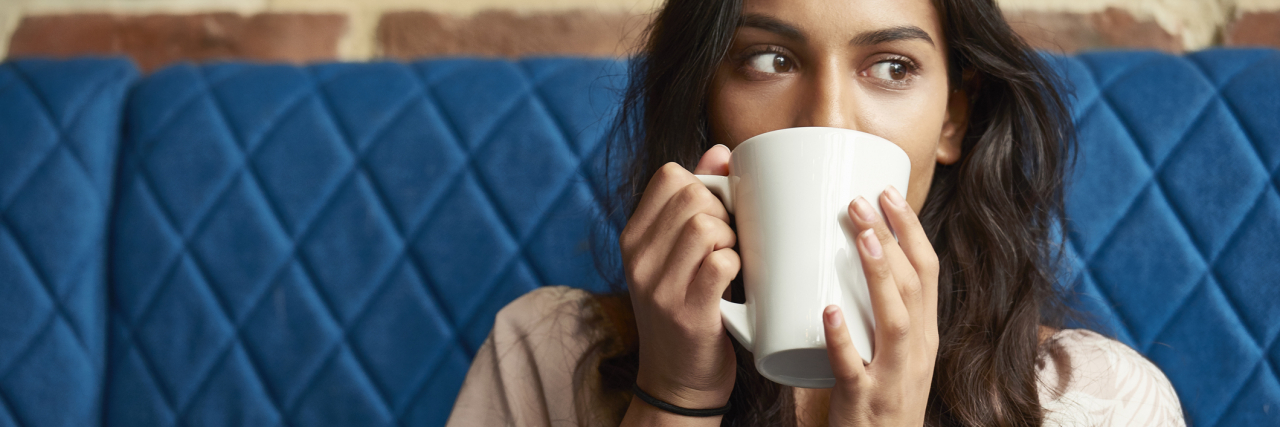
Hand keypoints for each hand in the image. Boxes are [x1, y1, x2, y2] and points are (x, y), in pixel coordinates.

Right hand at [620, 145, 738, 415]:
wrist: (677, 381)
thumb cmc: (687, 309)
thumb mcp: (677, 254)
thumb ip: (695, 202)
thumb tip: (721, 149)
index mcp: (633, 237)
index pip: (670, 176)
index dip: (704, 184)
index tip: (715, 213)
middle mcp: (638, 258)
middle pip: (693, 197)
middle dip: (724, 211)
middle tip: (730, 241)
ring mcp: (658, 287)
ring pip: (706, 226)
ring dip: (733, 238)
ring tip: (732, 260)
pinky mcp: (686, 313)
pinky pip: (720, 263)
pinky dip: (737, 265)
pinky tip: (735, 280)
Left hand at [825, 186, 939, 425]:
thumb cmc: (879, 399)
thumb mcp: (891, 352)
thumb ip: (875, 312)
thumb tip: (843, 258)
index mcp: (925, 335)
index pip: (929, 273)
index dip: (911, 231)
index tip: (887, 193)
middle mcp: (918, 353)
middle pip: (914, 287)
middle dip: (891, 240)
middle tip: (860, 201)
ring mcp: (894, 378)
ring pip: (896, 321)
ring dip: (879, 276)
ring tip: (858, 238)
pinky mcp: (865, 403)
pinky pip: (854, 368)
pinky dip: (843, 339)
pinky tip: (828, 311)